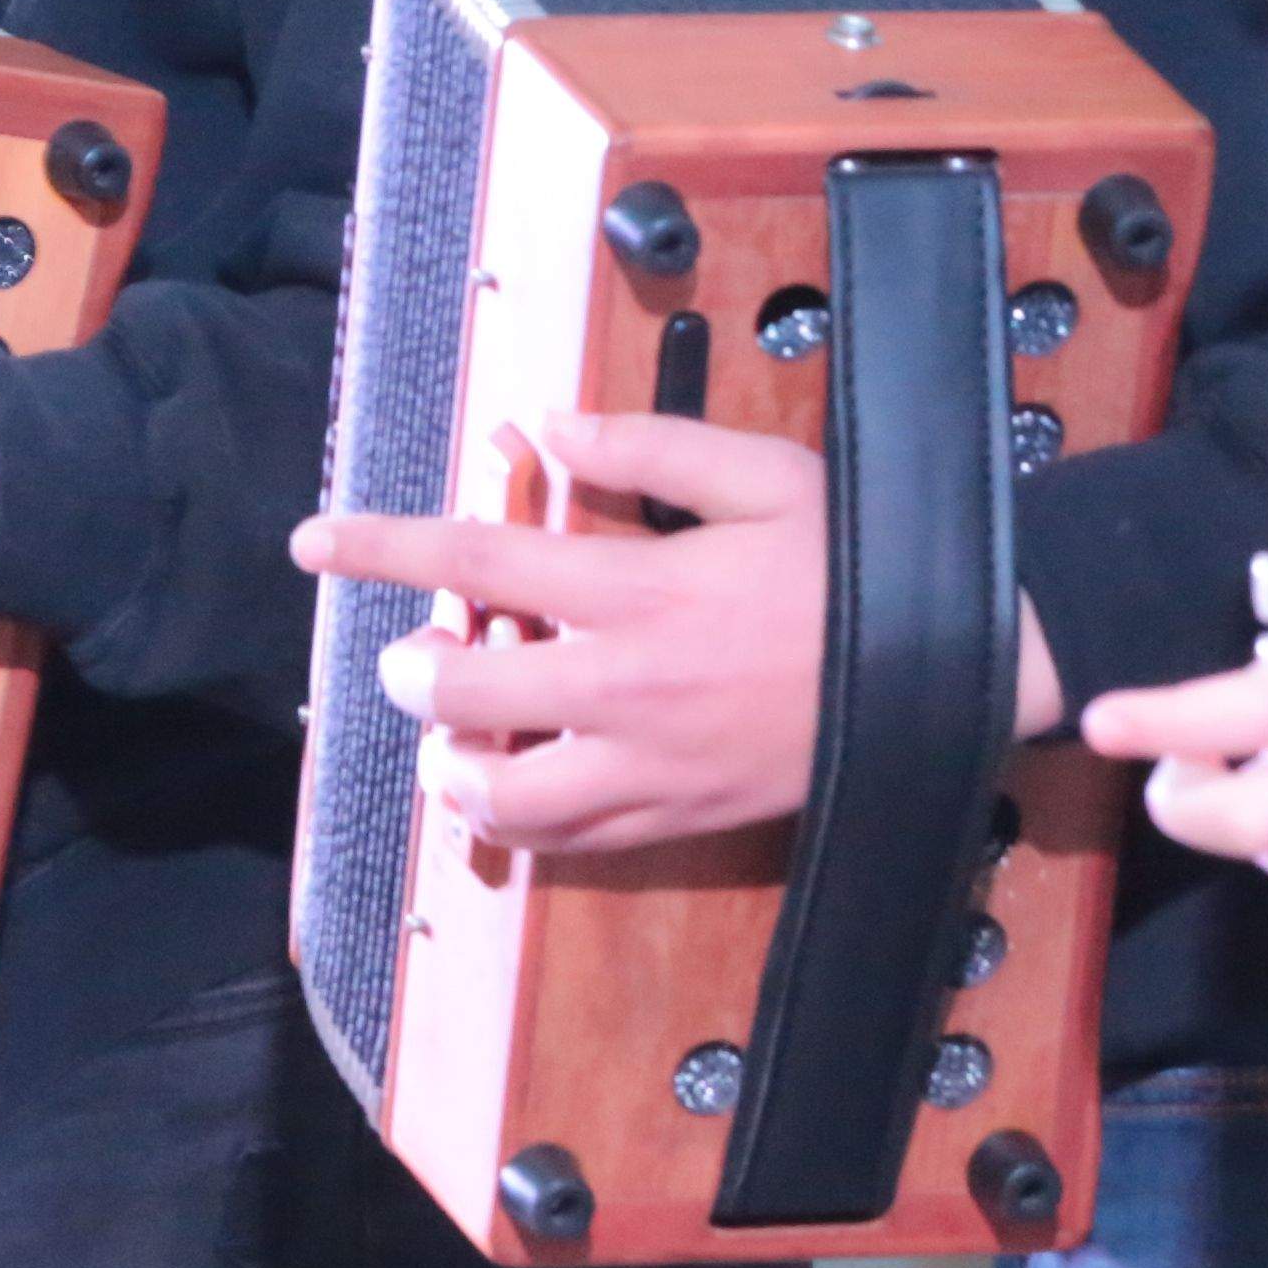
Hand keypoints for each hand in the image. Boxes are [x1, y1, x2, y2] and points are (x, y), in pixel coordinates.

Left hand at [290, 415, 1068, 855]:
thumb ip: (642, 444)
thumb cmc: (853, 561)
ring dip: (453, 765)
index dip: (381, 547)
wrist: (955, 665)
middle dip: (413, 672)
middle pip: (463, 691)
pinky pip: (569, 844)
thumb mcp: (756, 472)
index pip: (475, 557)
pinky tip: (513, 788)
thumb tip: (543, 423)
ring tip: (454, 735)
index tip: (312, 541)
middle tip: (412, 654)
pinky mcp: (680, 818)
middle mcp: (625, 683)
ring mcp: (650, 764)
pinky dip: (518, 823)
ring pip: (503, 793)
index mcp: (636, 585)